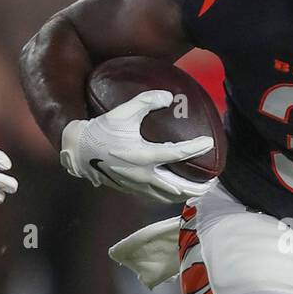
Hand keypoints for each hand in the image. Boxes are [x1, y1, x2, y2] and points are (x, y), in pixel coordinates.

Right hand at [59, 90, 214, 202]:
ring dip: (186, 194)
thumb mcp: (123, 112)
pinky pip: (156, 196)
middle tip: (213, 182)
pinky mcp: (131, 189)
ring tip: (199, 190)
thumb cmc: (102, 130)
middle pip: (178, 187)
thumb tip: (168, 96)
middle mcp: (143, 174)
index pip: (177, 154)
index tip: (208, 143)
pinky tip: (176, 190)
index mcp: (143, 155)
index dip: (196, 148)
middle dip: (198, 187)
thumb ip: (146, 101)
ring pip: (168, 196)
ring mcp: (137, 185)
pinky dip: (170, 195)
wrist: (79, 151)